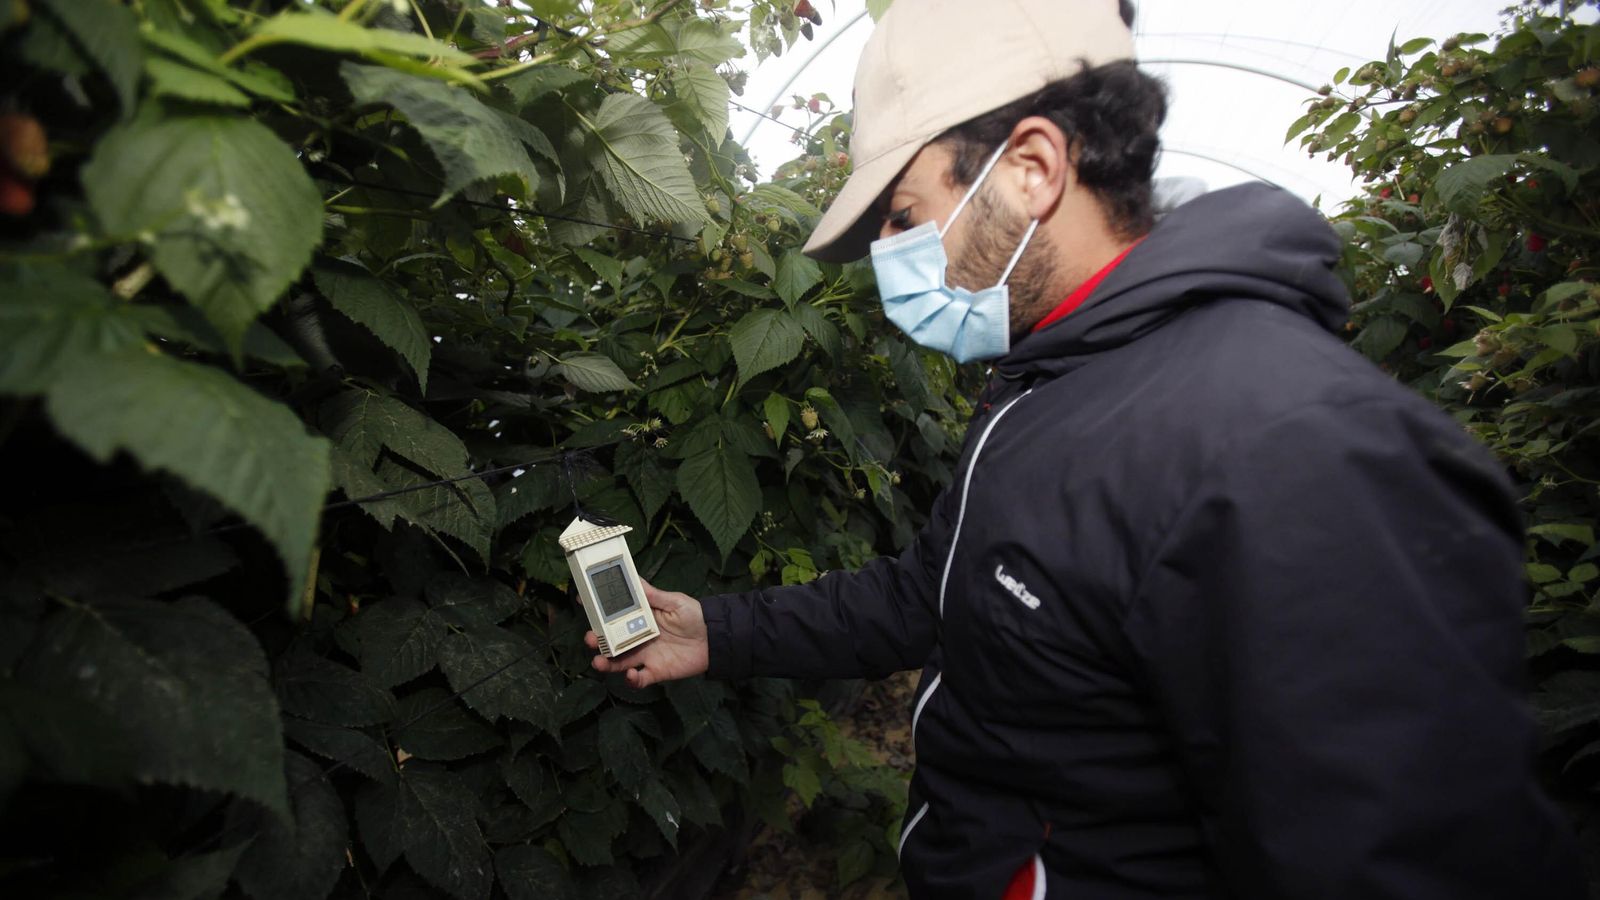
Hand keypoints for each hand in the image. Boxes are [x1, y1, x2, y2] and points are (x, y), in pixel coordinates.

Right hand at [586, 579, 708, 688]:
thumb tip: (633, 578)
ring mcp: (645, 656)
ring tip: (599, 661)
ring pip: (619, 662)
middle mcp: (638, 637)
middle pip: (611, 641)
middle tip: (591, 638)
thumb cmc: (694, 616)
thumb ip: (652, 594)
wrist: (715, 639)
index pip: (613, 616)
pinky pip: (639, 679)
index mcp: (639, 618)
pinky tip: (630, 674)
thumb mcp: (673, 601)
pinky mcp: (655, 671)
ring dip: (606, 663)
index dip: (598, 611)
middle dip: (598, 641)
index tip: (583, 602)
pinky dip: (631, 679)